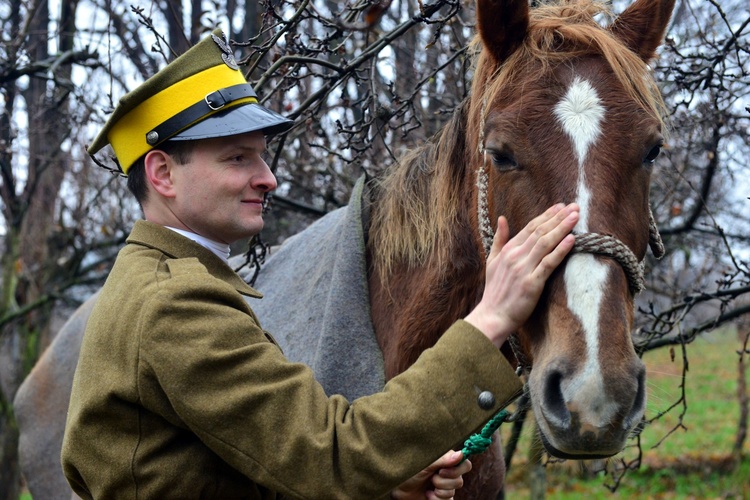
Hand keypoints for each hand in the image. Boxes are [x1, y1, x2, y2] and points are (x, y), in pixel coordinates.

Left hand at [391, 450, 471, 499]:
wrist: (399, 490)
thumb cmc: (409, 472)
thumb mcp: (425, 463)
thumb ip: (442, 459)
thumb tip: (460, 454)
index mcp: (445, 460)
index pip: (464, 463)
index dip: (457, 469)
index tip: (441, 471)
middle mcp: (448, 473)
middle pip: (460, 480)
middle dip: (444, 482)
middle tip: (432, 478)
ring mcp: (445, 487)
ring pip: (453, 491)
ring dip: (439, 491)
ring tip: (428, 487)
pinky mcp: (443, 498)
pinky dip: (436, 499)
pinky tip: (428, 495)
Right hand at [465, 203, 578, 346]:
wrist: (492, 316)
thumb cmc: (495, 291)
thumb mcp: (492, 261)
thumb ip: (499, 239)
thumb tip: (502, 218)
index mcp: (508, 250)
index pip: (530, 227)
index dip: (546, 215)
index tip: (560, 207)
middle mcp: (515, 256)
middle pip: (540, 232)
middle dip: (558, 218)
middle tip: (574, 206)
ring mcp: (523, 269)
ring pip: (545, 243)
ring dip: (562, 228)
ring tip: (576, 217)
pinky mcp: (532, 283)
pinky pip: (548, 263)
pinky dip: (560, 250)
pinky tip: (572, 240)